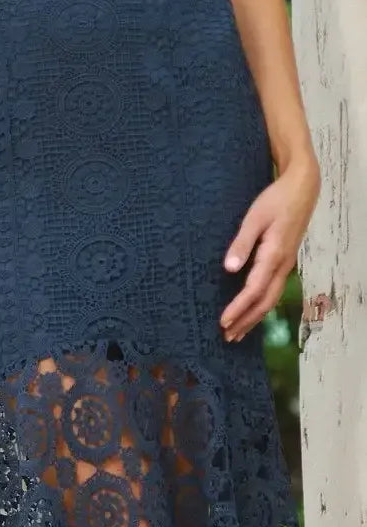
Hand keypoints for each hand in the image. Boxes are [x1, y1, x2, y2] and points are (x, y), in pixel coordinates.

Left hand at [220, 157, 319, 342]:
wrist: (302, 189)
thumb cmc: (276, 200)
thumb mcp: (255, 217)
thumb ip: (242, 243)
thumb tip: (229, 268)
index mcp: (274, 255)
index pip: (254, 290)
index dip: (238, 308)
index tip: (223, 322)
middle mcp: (282, 265)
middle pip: (265, 302)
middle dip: (246, 321)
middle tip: (227, 337)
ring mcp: (286, 265)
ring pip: (271, 299)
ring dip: (254, 317)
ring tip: (238, 333)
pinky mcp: (284, 261)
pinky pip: (273, 290)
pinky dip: (261, 306)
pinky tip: (252, 311)